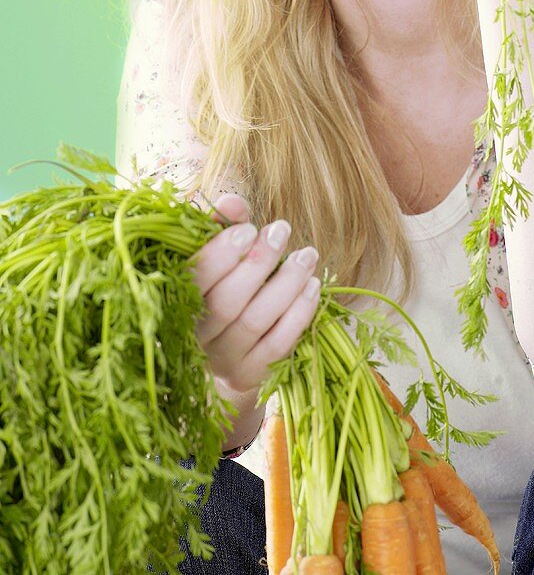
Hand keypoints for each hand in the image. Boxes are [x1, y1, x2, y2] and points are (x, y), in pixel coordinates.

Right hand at [190, 193, 320, 394]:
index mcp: (176, 300)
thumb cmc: (223, 284)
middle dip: (259, 263)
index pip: (192, 279)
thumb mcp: (218, 252)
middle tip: (281, 230)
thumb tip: (232, 202)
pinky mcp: (248, 375)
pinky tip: (314, 287)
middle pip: (226, 302)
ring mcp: (222, 360)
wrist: (228, 349)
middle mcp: (195, 335)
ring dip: (286, 284)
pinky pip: (278, 345)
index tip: (249, 229)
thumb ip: (221, 224)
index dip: (221, 253)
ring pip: (254, 322)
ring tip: (307, 255)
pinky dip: (299, 313)